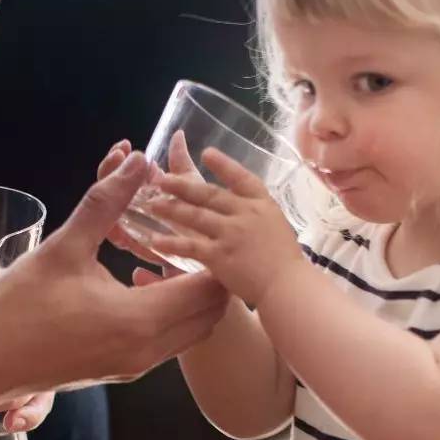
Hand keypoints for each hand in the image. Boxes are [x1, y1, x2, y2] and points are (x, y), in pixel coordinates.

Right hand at [0, 152, 229, 420]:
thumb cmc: (18, 306)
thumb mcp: (64, 247)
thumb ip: (106, 202)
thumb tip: (137, 160)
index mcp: (140, 319)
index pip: (208, 285)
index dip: (213, 251)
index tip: (203, 221)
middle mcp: (148, 350)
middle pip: (212, 311)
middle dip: (213, 273)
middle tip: (196, 235)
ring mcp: (137, 366)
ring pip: (194, 330)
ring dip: (194, 296)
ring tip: (175, 256)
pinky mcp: (124, 371)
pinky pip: (170, 341)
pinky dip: (174, 314)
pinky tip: (146, 283)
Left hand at [149, 140, 303, 304]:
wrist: (287, 286)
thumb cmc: (285, 262)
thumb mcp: (277, 227)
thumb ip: (257, 216)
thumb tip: (238, 209)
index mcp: (262, 205)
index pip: (243, 178)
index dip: (224, 165)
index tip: (207, 153)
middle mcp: (245, 214)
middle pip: (210, 194)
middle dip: (183, 184)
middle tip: (161, 179)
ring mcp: (231, 233)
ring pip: (195, 216)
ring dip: (172, 209)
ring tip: (152, 204)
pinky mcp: (220, 255)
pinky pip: (190, 246)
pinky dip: (172, 243)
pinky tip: (155, 240)